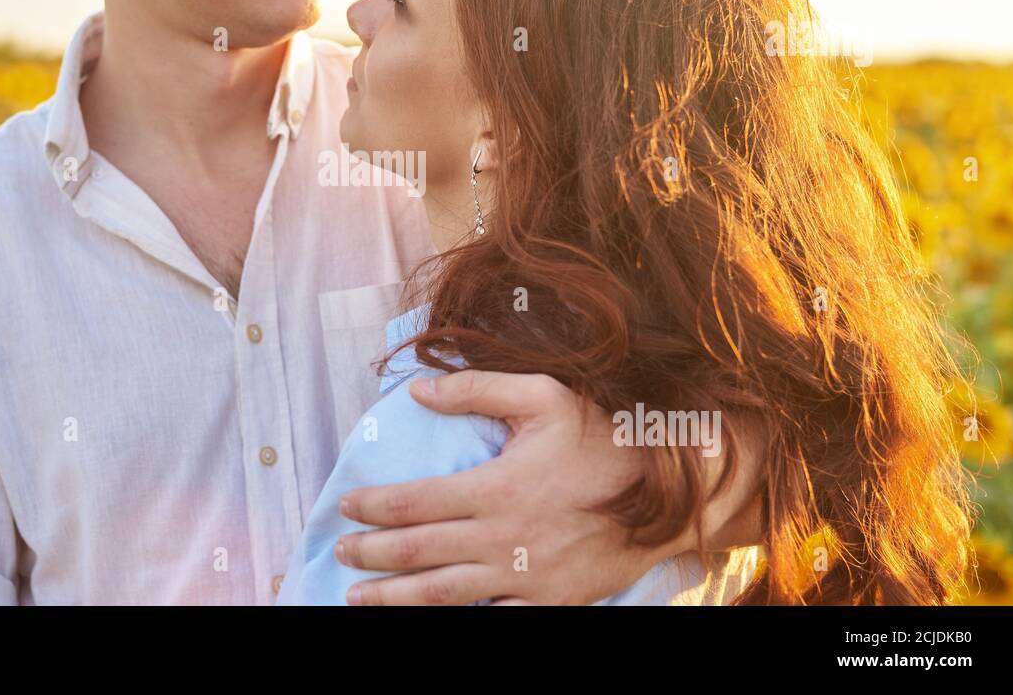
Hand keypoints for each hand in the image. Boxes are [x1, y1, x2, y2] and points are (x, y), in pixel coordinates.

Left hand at [333, 369, 695, 604]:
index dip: (370, 508)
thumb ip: (476, 389)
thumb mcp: (544, 396)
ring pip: (442, 597)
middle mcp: (501, 538)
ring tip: (358, 598)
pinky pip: (493, 622)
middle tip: (340, 553)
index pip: (411, 503)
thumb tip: (418, 389)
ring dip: (393, 600)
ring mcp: (524, 578)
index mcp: (494, 487)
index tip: (345, 508)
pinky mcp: (549, 603)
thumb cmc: (605, 439)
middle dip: (369, 556)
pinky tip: (431, 622)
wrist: (671, 494)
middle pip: (415, 554)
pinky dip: (455, 622)